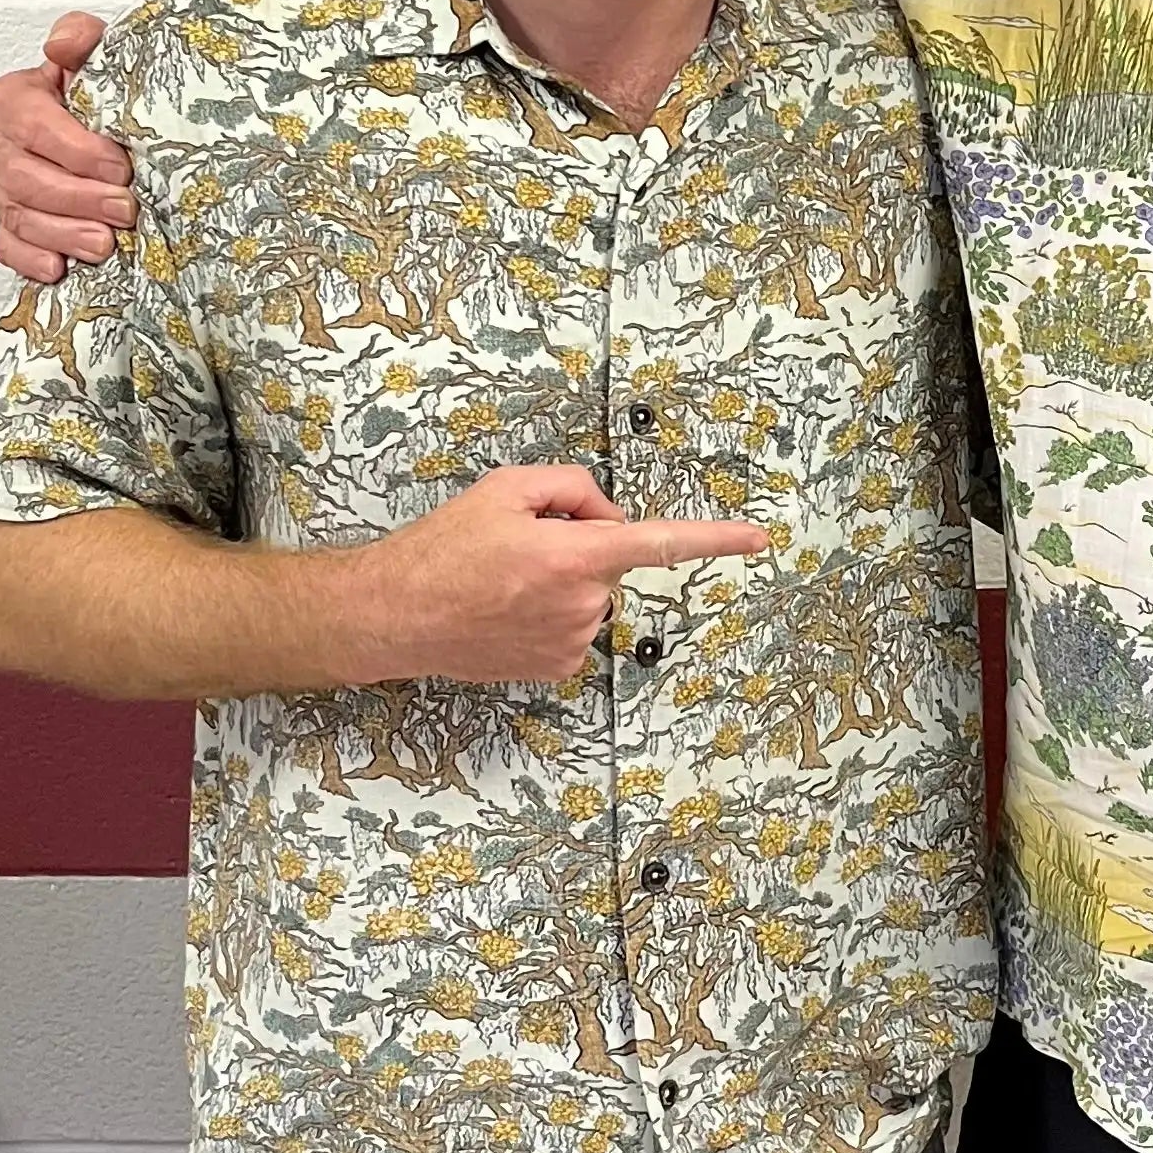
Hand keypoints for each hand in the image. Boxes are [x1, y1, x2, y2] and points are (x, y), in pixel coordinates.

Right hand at [0, 12, 128, 282]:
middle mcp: (5, 145)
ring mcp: (6, 187)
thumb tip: (63, 42)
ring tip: (104, 243)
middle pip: (26, 179)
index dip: (77, 149)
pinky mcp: (14, 222)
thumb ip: (80, 38)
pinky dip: (32, 259)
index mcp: (16, 101)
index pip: (33, 126)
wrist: (103, 122)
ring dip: (63, 234)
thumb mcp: (96, 54)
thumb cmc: (99, 91)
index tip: (119, 163)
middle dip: (79, 198)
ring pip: (21, 216)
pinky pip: (10, 246)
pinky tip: (59, 266)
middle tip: (124, 208)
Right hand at [346, 463, 768, 683]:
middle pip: (613, 556)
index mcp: (574, 555)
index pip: (661, 542)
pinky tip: (509, 607)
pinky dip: (553, 608)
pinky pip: (576, 621)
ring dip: (565, 578)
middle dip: (582, 543)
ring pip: (593, 590)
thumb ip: (573, 486)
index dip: (715, 538)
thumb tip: (607, 513)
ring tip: (506, 579)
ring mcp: (571, 641)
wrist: (394, 614)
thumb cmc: (443, 550)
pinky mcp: (558, 666)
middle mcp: (581, 603)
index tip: (757, 538)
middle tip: (521, 545)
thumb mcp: (506, 487)